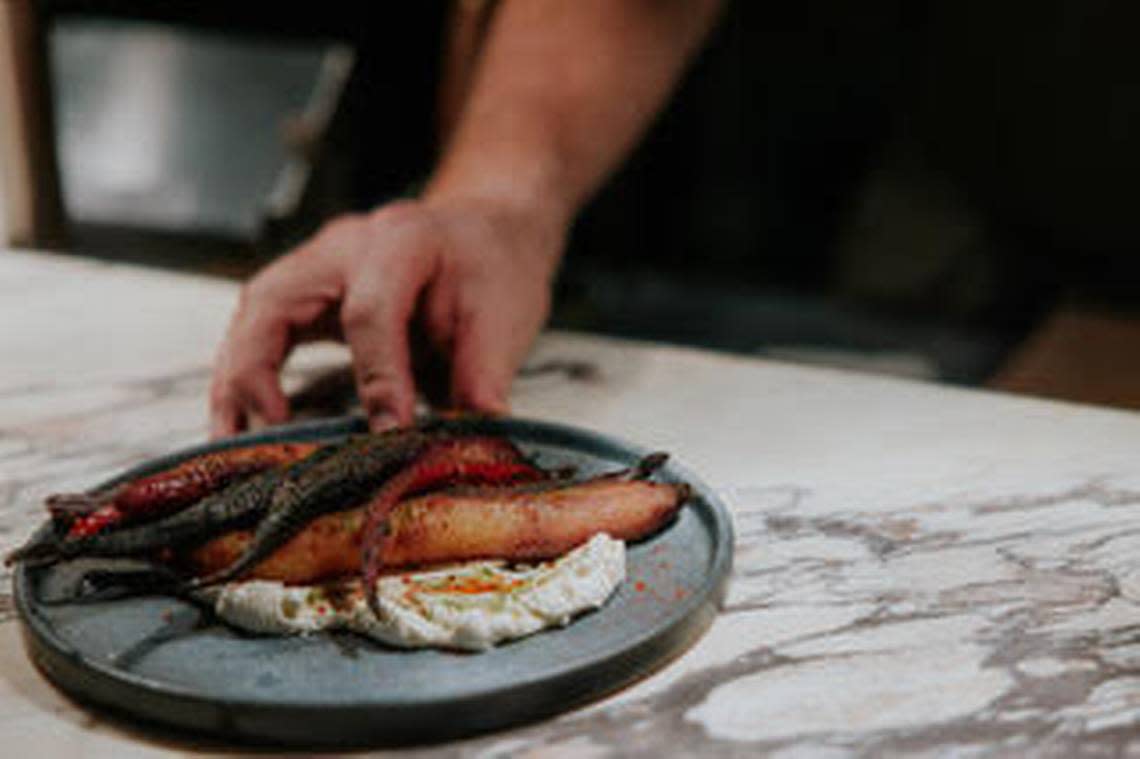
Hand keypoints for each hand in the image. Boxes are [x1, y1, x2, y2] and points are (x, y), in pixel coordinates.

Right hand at [209, 196, 564, 436]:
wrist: (484, 231)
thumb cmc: (492, 267)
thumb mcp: (504, 315)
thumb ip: (483, 376)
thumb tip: (469, 441)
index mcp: (401, 241)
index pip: (372, 312)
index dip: (379, 379)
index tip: (391, 433)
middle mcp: (343, 248)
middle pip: (272, 304)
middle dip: (256, 375)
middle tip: (266, 439)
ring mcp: (315, 268)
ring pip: (251, 320)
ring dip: (236, 384)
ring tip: (234, 446)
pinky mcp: (304, 295)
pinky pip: (259, 335)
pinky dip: (247, 382)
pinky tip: (247, 429)